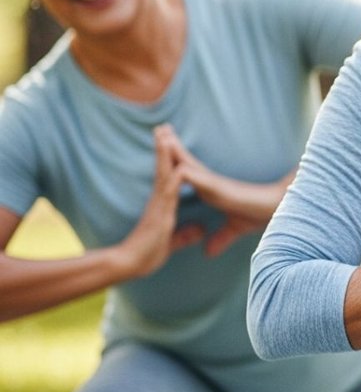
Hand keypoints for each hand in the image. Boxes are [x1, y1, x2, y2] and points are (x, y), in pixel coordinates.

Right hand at [115, 125, 204, 278]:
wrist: (130, 265)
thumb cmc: (147, 255)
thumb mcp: (173, 242)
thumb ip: (185, 235)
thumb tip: (199, 230)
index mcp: (164, 204)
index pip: (170, 175)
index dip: (172, 159)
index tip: (171, 141)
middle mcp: (160, 200)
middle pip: (164, 167)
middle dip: (164, 147)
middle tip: (163, 127)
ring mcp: (158, 205)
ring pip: (164, 173)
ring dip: (164, 155)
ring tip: (164, 134)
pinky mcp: (159, 213)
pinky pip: (166, 192)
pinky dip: (171, 177)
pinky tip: (177, 166)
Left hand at [168, 132, 287, 256]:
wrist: (279, 210)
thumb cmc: (260, 214)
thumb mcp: (234, 229)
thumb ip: (220, 238)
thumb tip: (208, 252)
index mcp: (210, 190)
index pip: (187, 171)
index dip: (175, 159)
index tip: (163, 145)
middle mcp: (211, 183)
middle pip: (185, 161)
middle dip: (171, 145)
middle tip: (159, 127)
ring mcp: (215, 184)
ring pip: (190, 165)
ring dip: (176, 151)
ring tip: (162, 135)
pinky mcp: (223, 190)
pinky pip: (202, 180)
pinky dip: (188, 173)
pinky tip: (176, 167)